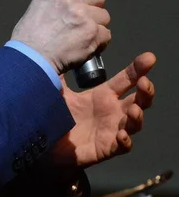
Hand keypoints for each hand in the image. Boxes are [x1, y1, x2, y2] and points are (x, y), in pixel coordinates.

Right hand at [11, 0, 110, 74]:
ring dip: (96, 26)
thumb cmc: (31, 36)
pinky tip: (83, 44)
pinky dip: (98, 42)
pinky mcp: (92, 33)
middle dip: (94, 8)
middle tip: (81, 19)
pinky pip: (106, 34)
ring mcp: (82, 14)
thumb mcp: (40, 1)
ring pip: (105, 16)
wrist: (31, 59)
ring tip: (79, 34)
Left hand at [52, 52, 155, 168]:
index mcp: (103, 95)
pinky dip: (125, 141)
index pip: (126, 79)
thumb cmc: (56, 115)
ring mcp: (111, 130)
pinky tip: (121, 135)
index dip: (138, 69)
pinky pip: (121, 147)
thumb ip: (58, 69)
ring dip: (138, 116)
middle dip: (146, 91)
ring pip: (134, 124)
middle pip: (138, 100)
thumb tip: (58, 47)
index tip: (149, 58)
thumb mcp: (57, 89)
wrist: (46, 143)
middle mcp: (112, 111)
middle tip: (144, 82)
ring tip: (134, 109)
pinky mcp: (105, 148)